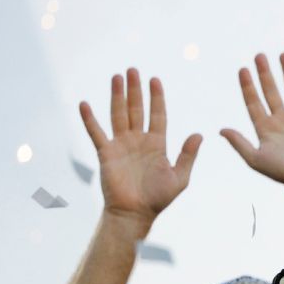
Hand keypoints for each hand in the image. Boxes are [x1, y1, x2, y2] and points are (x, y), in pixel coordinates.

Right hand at [79, 69, 201, 231]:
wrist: (134, 214)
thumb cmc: (157, 199)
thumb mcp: (179, 177)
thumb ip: (188, 155)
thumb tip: (199, 134)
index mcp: (157, 144)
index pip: (157, 115)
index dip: (156, 97)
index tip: (155, 79)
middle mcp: (138, 141)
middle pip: (136, 109)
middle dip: (135, 90)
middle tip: (133, 70)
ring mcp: (121, 145)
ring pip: (118, 114)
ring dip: (117, 96)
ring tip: (116, 77)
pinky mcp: (105, 153)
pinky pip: (96, 132)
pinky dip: (90, 119)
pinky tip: (84, 104)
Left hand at [221, 53, 283, 201]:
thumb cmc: (282, 172)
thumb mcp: (255, 159)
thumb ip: (239, 143)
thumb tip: (220, 130)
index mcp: (265, 128)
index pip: (253, 102)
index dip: (247, 86)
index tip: (242, 69)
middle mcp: (281, 119)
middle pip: (270, 91)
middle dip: (264, 74)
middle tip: (259, 56)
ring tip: (283, 55)